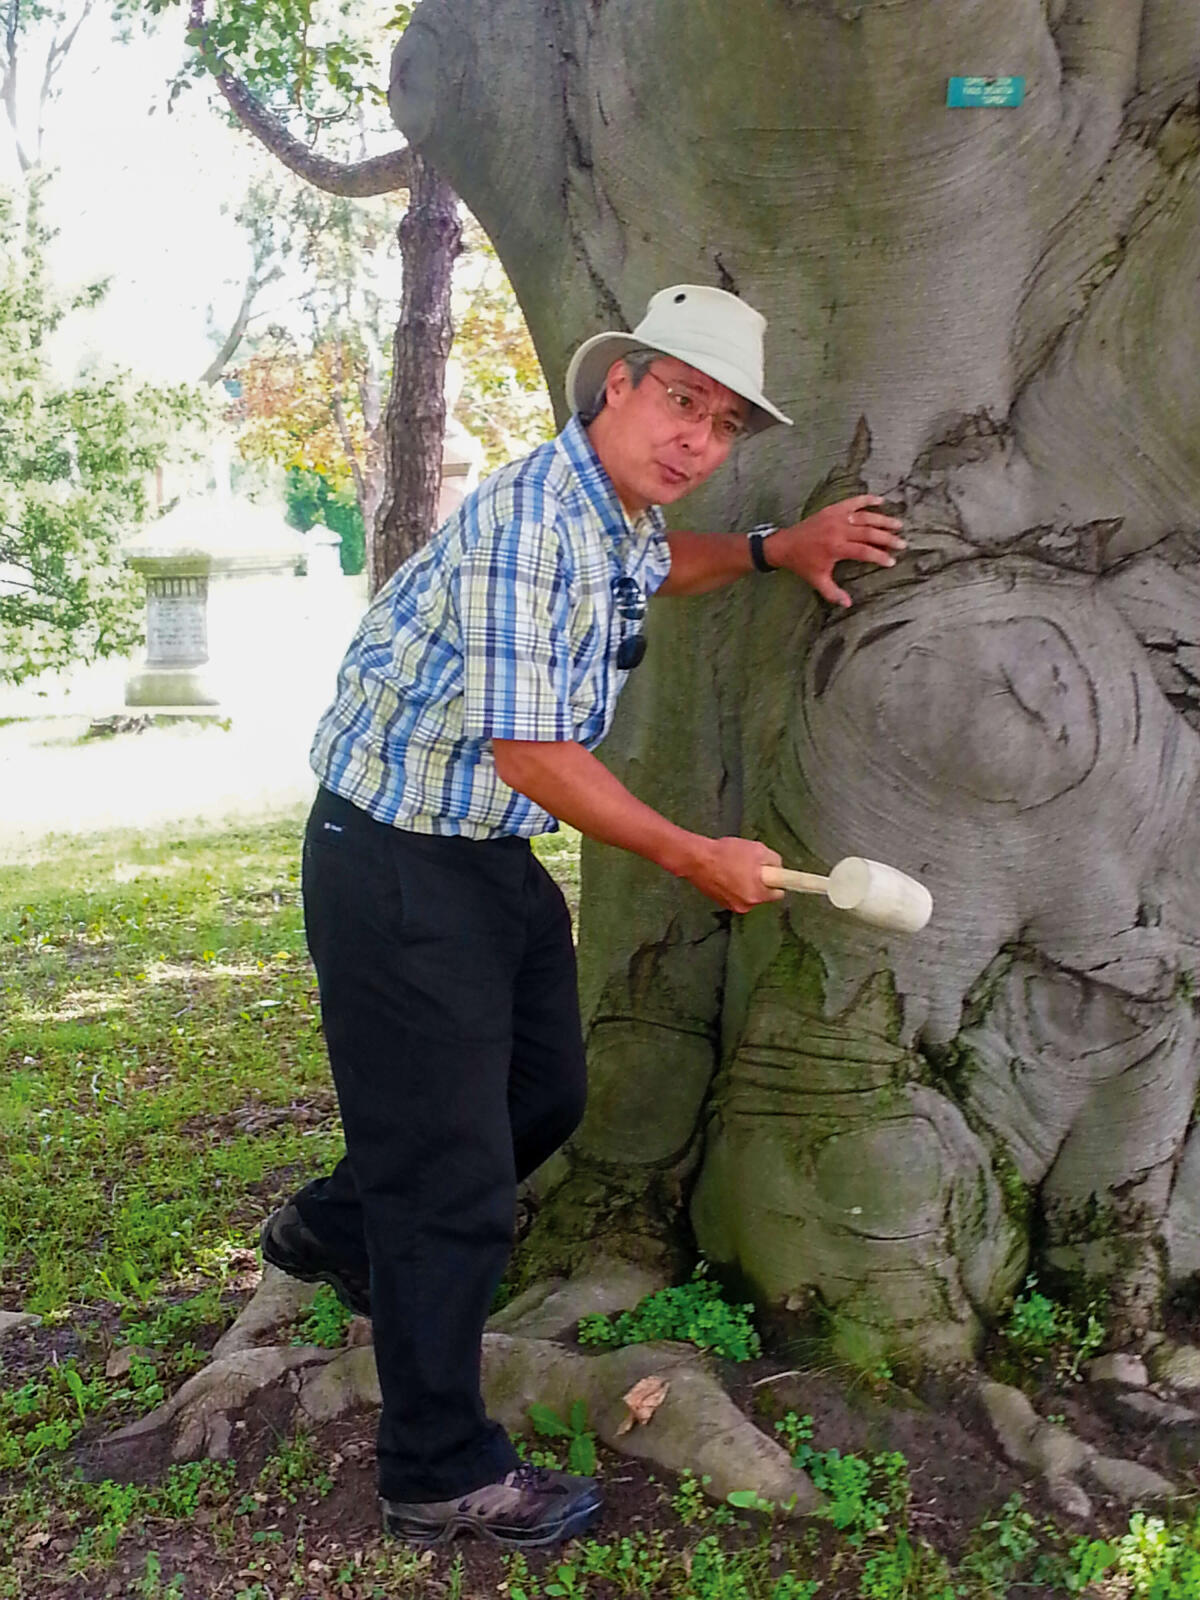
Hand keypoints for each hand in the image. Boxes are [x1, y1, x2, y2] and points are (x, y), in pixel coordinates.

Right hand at [682, 836, 784, 913]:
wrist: (696, 859)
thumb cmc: (726, 854)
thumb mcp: (758, 849)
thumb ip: (774, 861)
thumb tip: (778, 868)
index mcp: (757, 895)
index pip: (779, 894)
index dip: (777, 881)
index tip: (775, 874)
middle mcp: (746, 905)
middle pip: (762, 895)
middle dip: (760, 881)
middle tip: (751, 865)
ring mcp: (731, 906)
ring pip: (748, 894)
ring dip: (746, 883)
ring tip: (735, 866)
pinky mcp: (719, 902)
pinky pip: (734, 894)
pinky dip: (733, 886)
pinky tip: (725, 872)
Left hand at [766, 495, 904, 606]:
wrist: (785, 544)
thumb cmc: (803, 564)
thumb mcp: (818, 580)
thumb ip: (833, 593)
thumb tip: (848, 605)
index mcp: (836, 548)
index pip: (864, 552)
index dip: (879, 556)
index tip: (892, 561)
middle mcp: (838, 530)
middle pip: (869, 533)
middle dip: (888, 538)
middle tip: (902, 543)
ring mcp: (836, 517)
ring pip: (865, 517)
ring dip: (883, 520)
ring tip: (898, 524)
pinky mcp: (832, 509)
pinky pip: (853, 502)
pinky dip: (867, 500)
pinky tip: (881, 500)